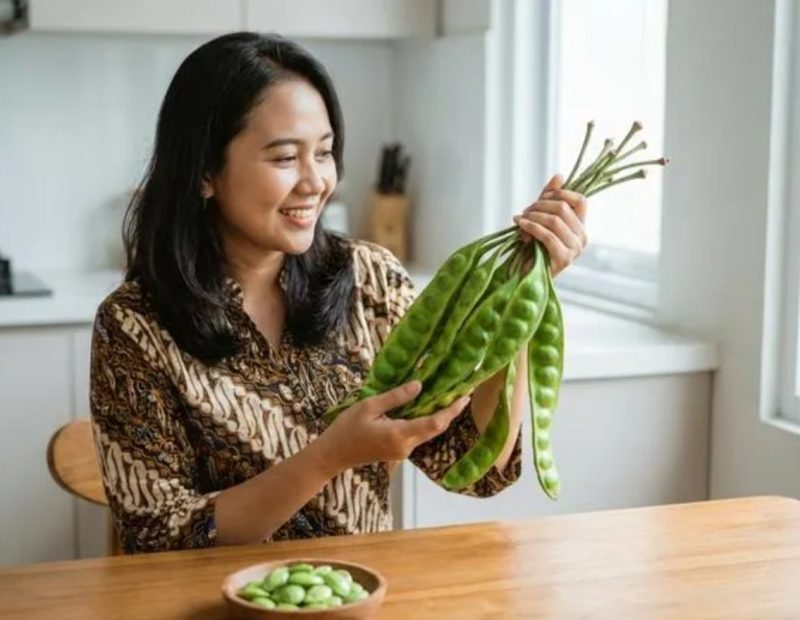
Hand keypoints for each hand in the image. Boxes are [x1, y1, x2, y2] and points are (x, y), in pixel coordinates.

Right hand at [316, 382, 469, 473]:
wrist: (332, 455)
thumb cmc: (346, 428)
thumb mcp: (369, 406)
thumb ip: (395, 397)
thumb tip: (419, 385)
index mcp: (399, 434)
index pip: (434, 423)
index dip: (451, 410)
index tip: (464, 396)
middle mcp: (406, 446)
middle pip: (435, 429)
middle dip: (449, 412)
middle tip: (460, 392)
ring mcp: (403, 451)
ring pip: (427, 433)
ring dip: (438, 416)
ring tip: (446, 396)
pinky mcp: (398, 451)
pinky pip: (417, 435)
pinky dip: (425, 421)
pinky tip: (425, 407)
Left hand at [513, 174, 588, 277]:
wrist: (524, 277)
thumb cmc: (532, 248)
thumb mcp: (540, 219)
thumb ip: (549, 199)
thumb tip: (559, 176)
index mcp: (580, 226)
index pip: (580, 200)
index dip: (560, 193)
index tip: (541, 197)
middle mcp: (582, 237)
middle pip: (564, 208)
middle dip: (539, 205)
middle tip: (524, 211)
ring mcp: (575, 249)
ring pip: (555, 220)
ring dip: (533, 216)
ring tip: (519, 220)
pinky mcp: (564, 259)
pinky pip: (548, 235)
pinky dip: (531, 227)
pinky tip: (520, 226)